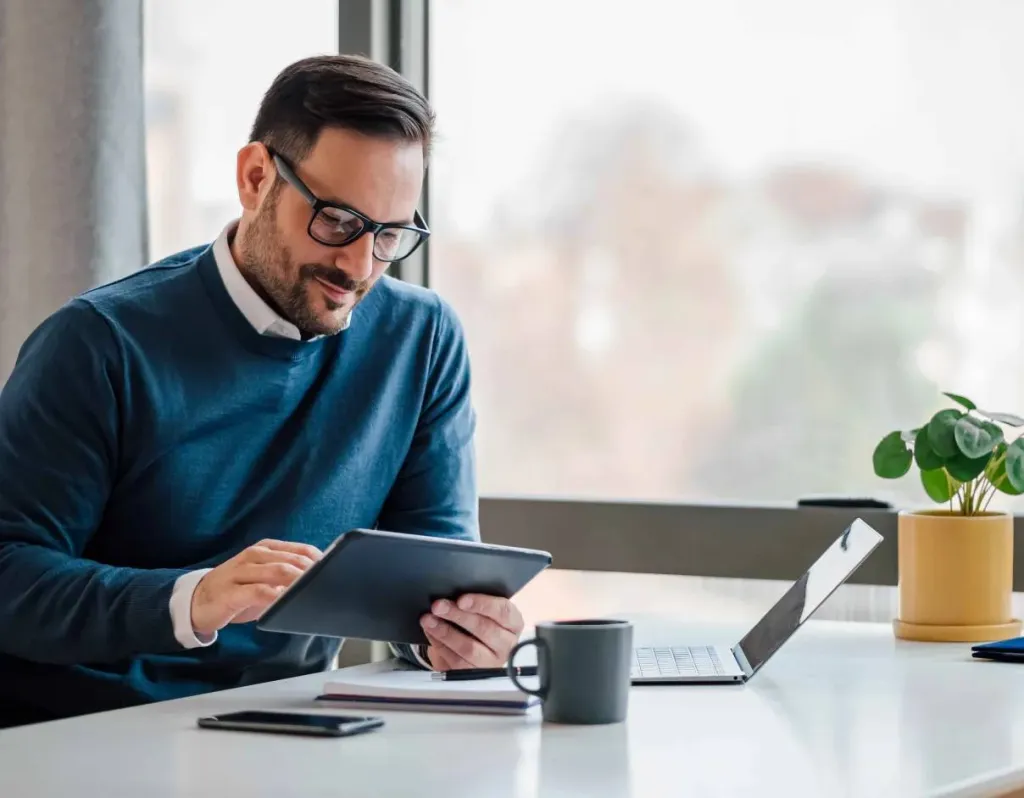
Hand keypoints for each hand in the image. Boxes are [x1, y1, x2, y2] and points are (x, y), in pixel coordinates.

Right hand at [191, 539, 321, 638]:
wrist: (197, 601)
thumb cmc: (237, 591)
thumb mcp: (264, 579)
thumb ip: (287, 578)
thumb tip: (319, 583)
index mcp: (266, 548)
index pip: (301, 550)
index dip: (320, 561)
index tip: (336, 572)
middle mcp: (254, 555)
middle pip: (292, 560)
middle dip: (312, 573)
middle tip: (329, 584)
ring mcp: (241, 571)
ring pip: (277, 572)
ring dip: (298, 582)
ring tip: (313, 591)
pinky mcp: (230, 592)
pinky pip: (257, 592)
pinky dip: (275, 596)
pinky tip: (286, 602)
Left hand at [420, 594, 524, 669]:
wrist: (475, 649)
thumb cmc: (481, 622)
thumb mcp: (485, 610)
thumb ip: (475, 602)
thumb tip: (452, 594)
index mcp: (513, 623)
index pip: (503, 611)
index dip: (482, 604)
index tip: (461, 599)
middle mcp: (506, 644)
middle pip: (484, 629)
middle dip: (458, 616)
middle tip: (438, 606)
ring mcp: (491, 662)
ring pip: (469, 648)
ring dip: (445, 632)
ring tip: (429, 620)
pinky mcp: (474, 674)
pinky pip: (456, 661)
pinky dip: (440, 645)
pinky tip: (431, 633)